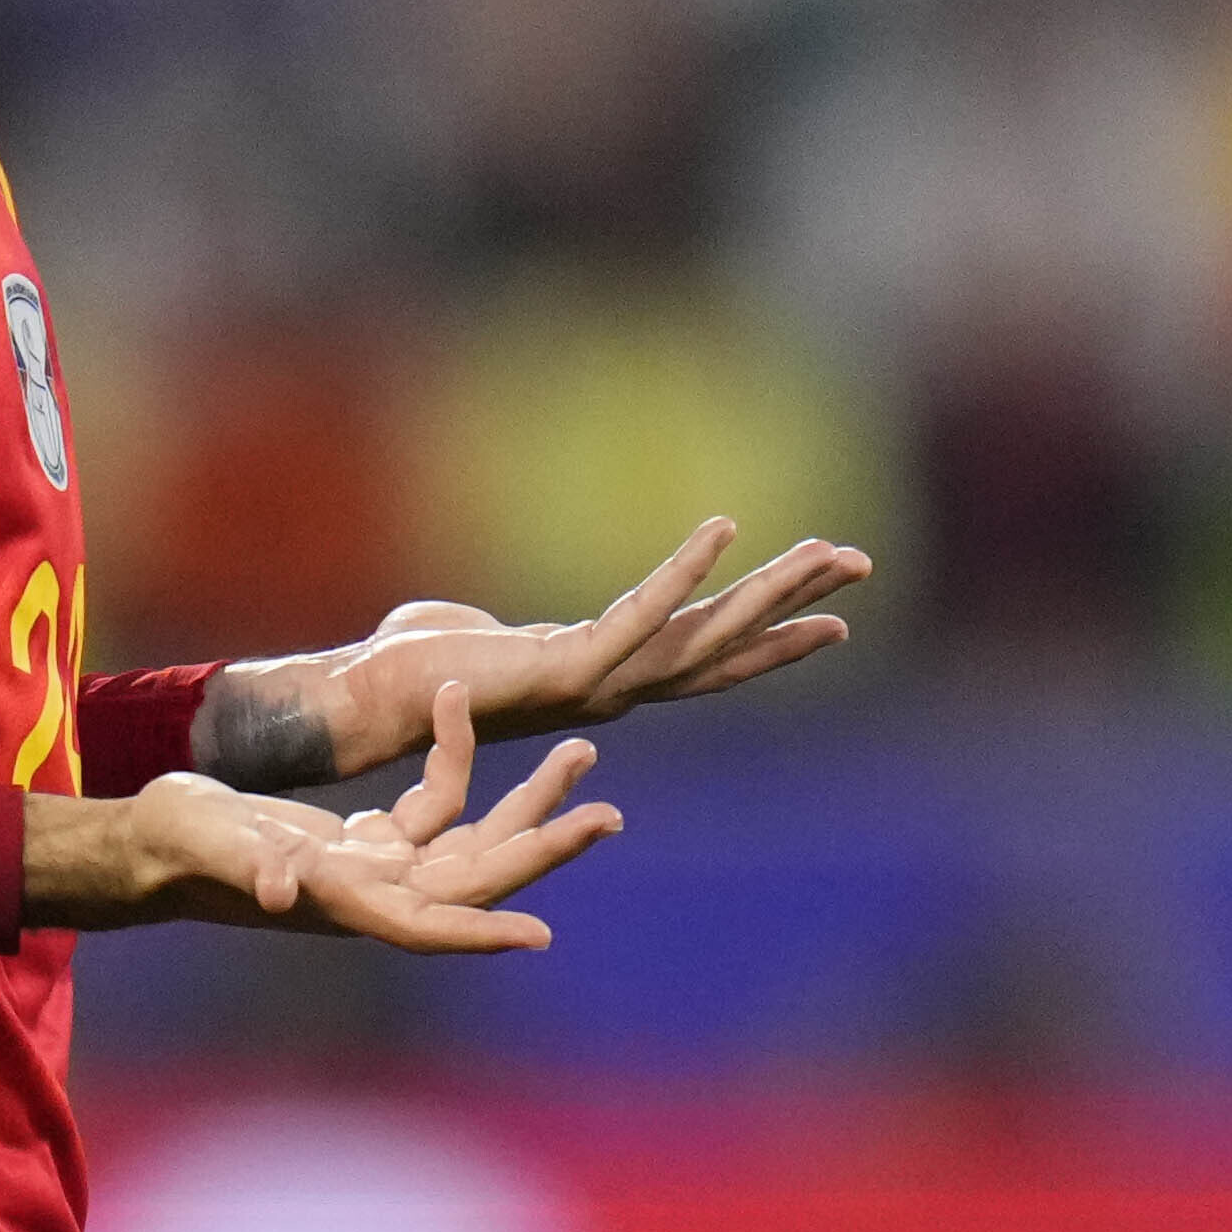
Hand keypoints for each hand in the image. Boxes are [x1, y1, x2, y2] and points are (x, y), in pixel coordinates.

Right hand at [26, 688, 620, 952]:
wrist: (155, 839)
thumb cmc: (178, 848)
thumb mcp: (215, 847)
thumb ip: (252, 864)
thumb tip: (280, 888)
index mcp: (345, 903)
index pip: (428, 925)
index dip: (480, 930)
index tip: (539, 935)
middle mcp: (374, 893)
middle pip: (478, 877)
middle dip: (542, 845)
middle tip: (607, 814)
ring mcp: (376, 867)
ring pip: (472, 840)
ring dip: (526, 803)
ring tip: (582, 756)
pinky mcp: (367, 840)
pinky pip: (434, 802)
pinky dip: (453, 758)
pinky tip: (458, 706)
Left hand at [277, 516, 871, 782]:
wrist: (369, 702)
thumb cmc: (414, 669)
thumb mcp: (470, 639)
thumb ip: (488, 632)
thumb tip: (473, 627)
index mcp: (605, 676)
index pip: (704, 654)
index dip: (768, 639)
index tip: (830, 618)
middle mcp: (615, 688)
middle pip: (727, 644)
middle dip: (796, 607)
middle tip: (861, 567)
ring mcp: (598, 683)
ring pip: (705, 634)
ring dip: (771, 592)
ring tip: (830, 555)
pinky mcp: (567, 667)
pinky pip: (639, 613)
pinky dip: (683, 571)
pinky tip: (725, 528)